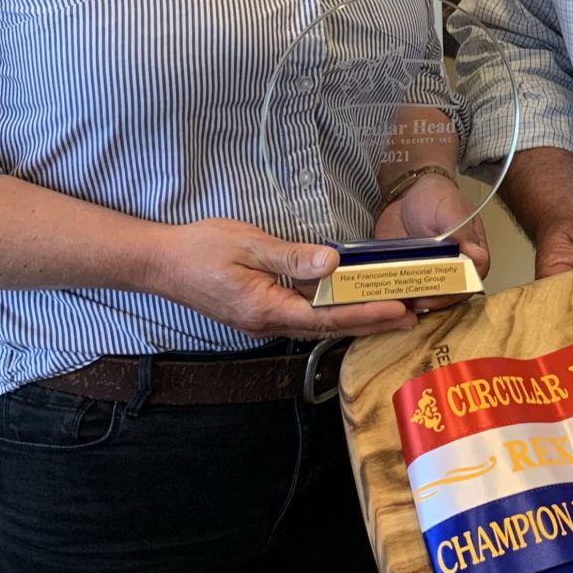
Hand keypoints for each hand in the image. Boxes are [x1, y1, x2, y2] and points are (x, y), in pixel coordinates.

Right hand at [159, 219, 413, 339]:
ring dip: (354, 320)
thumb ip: (291, 256)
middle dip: (371, 323)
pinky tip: (349, 305)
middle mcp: (268, 323)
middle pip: (329, 328)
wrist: (161, 264)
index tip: (398, 311)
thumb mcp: (248, 244)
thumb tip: (333, 263)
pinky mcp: (260, 314)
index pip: (327, 317)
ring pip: (318, 325)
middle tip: (412, 316)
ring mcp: (263, 322)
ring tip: (391, 312)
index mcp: (266, 308)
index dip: (365, 315)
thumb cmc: (200, 250)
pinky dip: (332, 314)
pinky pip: (304, 318)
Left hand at [376, 172, 490, 313]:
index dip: (452, 292)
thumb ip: (461, 233)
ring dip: (413, 301)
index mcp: (471, 254)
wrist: (406, 192)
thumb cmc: (435, 196)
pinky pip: (405, 290)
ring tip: (398, 301)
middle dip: (431, 301)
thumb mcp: (449, 210)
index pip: (468, 281)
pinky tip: (386, 296)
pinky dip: (397, 295)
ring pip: (426, 297)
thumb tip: (478, 258)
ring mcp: (430, 273)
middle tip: (413, 301)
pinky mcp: (409, 274)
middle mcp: (453, 269)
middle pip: (447, 295)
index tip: (436, 294)